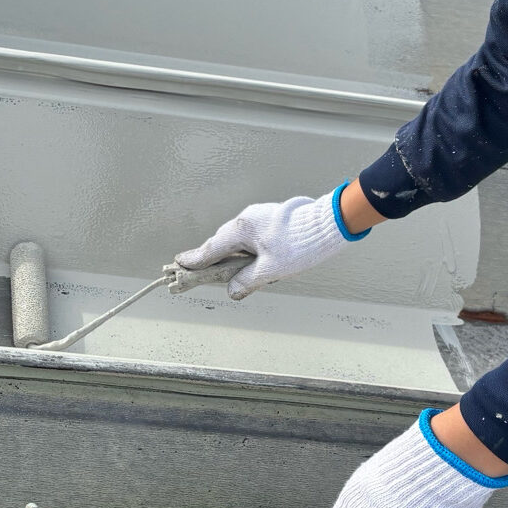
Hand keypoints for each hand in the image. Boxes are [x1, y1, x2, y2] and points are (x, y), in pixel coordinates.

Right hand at [177, 191, 355, 300]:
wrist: (330, 224)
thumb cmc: (300, 245)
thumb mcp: (271, 270)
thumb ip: (247, 281)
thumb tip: (232, 291)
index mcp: (241, 230)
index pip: (211, 249)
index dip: (194, 259)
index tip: (178, 263)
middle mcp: (246, 219)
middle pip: (222, 243)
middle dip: (212, 258)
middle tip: (198, 272)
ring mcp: (258, 216)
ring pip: (237, 239)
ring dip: (232, 254)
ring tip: (232, 272)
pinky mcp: (270, 217)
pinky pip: (250, 235)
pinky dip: (246, 248)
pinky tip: (254, 260)